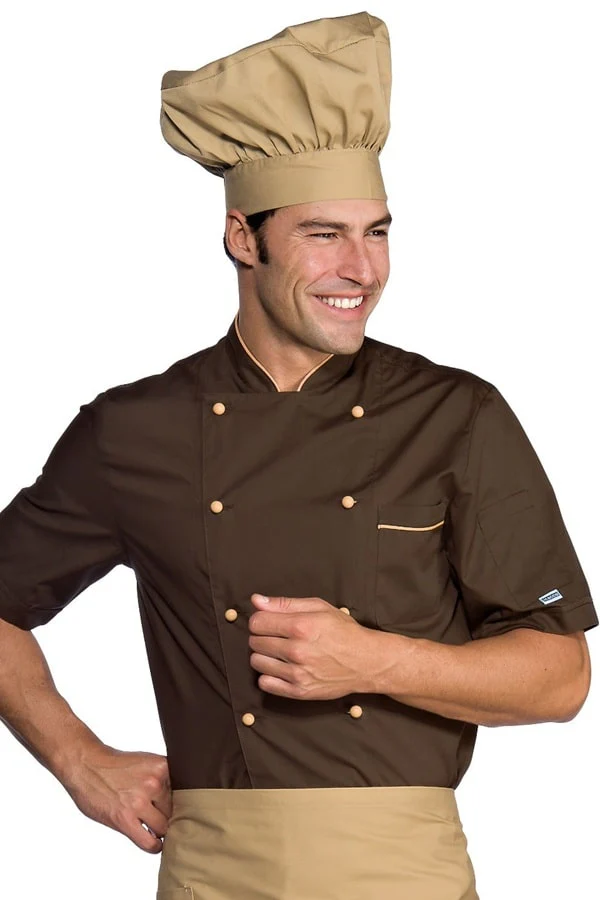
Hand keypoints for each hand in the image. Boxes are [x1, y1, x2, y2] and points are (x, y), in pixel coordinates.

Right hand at [60, 744, 171, 852]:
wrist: (86, 764)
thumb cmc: (115, 765)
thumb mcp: (146, 762)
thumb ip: (162, 778)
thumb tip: (179, 798)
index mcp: (162, 767)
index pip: (184, 792)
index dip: (180, 802)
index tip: (180, 808)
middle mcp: (154, 783)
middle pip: (175, 810)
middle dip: (170, 816)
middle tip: (163, 818)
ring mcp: (139, 802)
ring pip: (163, 827)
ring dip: (160, 831)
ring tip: (157, 831)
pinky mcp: (124, 819)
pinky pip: (148, 841)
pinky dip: (154, 846)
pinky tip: (154, 844)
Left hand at [247, 593, 376, 699]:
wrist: (367, 662)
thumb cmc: (344, 631)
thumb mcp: (319, 608)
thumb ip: (285, 603)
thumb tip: (256, 600)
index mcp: (300, 626)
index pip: (257, 622)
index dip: (260, 620)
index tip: (269, 622)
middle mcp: (296, 651)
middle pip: (254, 642)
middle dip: (262, 636)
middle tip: (278, 637)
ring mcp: (297, 674)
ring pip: (256, 662)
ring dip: (264, 656)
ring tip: (280, 652)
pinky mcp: (299, 691)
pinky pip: (264, 683)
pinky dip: (268, 675)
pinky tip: (281, 668)